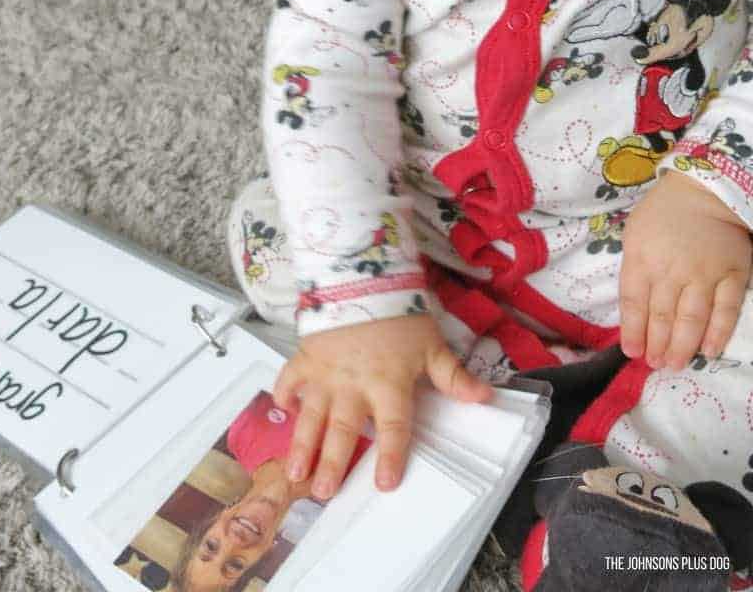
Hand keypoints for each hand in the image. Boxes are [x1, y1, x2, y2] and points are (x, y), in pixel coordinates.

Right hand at [271, 311, 490, 498]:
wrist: (364, 275)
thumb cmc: (401, 313)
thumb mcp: (432, 345)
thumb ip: (454, 376)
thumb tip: (486, 398)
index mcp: (388, 384)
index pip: (393, 427)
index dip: (391, 456)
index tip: (385, 484)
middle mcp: (354, 385)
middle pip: (343, 430)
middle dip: (332, 463)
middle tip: (322, 493)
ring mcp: (326, 373)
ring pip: (312, 415)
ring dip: (302, 444)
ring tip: (294, 472)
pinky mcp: (306, 357)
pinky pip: (290, 380)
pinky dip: (284, 395)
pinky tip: (282, 412)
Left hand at [619, 168, 751, 368]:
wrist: (706, 191)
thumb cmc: (663, 214)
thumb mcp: (635, 235)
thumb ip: (634, 271)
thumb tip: (635, 311)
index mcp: (642, 258)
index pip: (634, 303)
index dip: (633, 331)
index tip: (632, 352)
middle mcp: (672, 270)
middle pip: (662, 316)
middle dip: (657, 345)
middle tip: (655, 365)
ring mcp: (705, 274)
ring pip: (692, 319)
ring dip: (682, 347)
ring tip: (674, 365)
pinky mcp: (733, 276)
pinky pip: (726, 311)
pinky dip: (717, 333)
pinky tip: (708, 351)